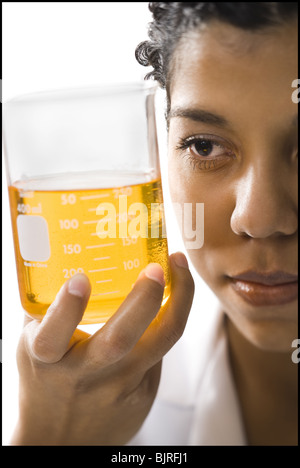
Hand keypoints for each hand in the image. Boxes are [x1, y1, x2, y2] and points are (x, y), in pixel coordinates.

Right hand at [11, 252, 193, 445]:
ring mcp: (120, 388)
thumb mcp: (32, 349)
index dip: (67, 308)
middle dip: (143, 298)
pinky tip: (170, 299)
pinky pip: (161, 349)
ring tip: (180, 268)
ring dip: (179, 300)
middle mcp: (86, 376)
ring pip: (160, 341)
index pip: (53, 337)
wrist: (64, 441)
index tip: (80, 279)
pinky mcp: (145, 394)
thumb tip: (68, 263)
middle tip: (156, 267)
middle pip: (120, 339)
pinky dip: (168, 318)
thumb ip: (48, 312)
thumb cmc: (46, 383)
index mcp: (48, 362)